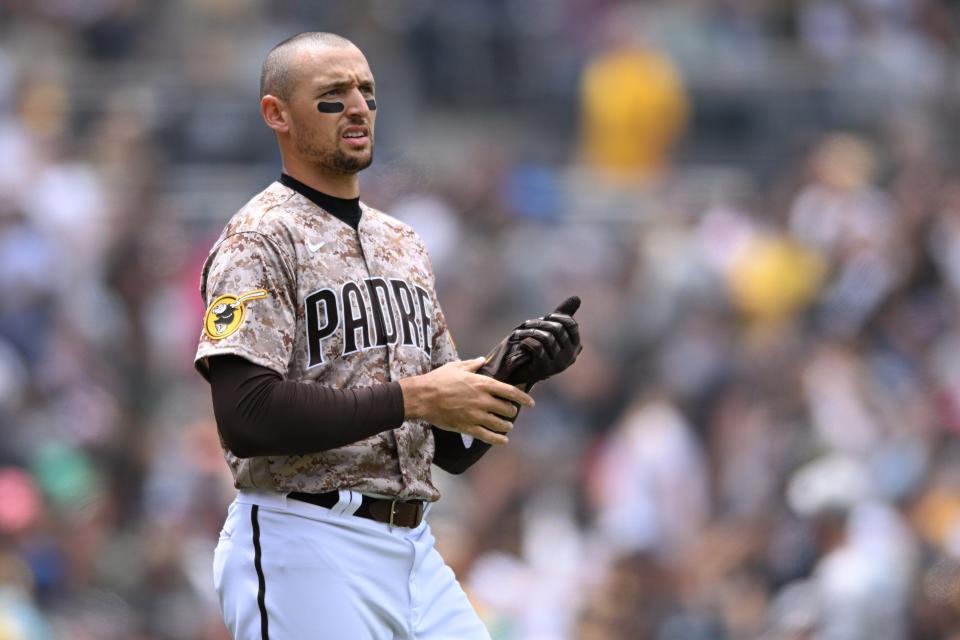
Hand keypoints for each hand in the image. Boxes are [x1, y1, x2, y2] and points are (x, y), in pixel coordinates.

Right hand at [399, 358, 534, 445]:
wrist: (423, 397)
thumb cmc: (438, 380)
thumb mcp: (456, 367)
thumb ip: (472, 364)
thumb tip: (482, 360)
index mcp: (482, 383)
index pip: (510, 391)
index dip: (524, 398)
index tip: (531, 403)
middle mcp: (483, 400)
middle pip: (507, 409)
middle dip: (511, 411)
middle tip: (510, 412)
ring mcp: (476, 415)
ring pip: (500, 424)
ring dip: (506, 425)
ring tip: (507, 426)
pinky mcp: (467, 427)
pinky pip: (488, 436)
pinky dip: (498, 439)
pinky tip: (503, 440)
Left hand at [511, 312, 581, 381]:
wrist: (522, 372)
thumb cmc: (539, 348)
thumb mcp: (552, 330)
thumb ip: (563, 315)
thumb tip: (577, 297)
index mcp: (575, 347)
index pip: (571, 325)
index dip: (558, 317)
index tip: (546, 317)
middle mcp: (570, 356)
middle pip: (557, 329)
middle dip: (539, 324)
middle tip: (526, 324)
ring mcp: (558, 364)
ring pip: (546, 338)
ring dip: (529, 332)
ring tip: (519, 332)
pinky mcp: (544, 369)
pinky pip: (537, 347)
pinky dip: (526, 342)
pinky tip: (522, 344)